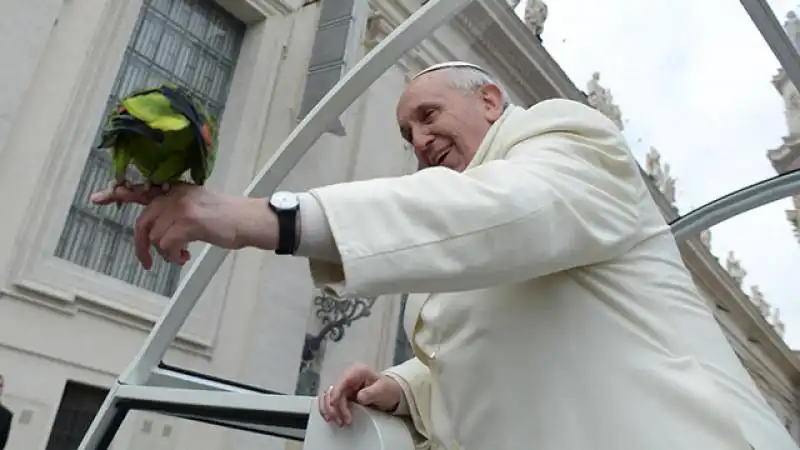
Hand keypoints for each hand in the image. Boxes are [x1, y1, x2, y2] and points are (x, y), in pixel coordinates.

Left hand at [89, 182, 277, 268]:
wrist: (249, 221)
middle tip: (147, 263)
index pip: (142, 189)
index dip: (118, 193)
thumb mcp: (197, 206)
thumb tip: (157, 232)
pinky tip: (185, 257)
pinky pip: (166, 245)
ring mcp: (181, 207)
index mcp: (176, 190)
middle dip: (141, 246)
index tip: (98, 198)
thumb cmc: (227, 218)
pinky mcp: (188, 222)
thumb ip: (175, 211)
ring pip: (155, 237)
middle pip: (143, 222)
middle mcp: (175, 195)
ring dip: (166, 253)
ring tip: (181, 256)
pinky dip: (173, 256)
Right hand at [319, 363, 403, 426]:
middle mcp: (347, 377)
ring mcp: (344, 387)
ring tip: (339, 422)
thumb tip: (358, 397)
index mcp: (356, 371)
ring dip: (330, 410)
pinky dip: (330, 411)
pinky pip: (331, 403)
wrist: (391, 394)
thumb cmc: (387, 389)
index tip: (334, 404)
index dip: (335, 392)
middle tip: (341, 421)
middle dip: (334, 407)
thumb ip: (370, 392)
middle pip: (332, 390)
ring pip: (328, 397)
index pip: (342, 381)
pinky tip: (332, 419)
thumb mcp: (382, 389)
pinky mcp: (343, 396)